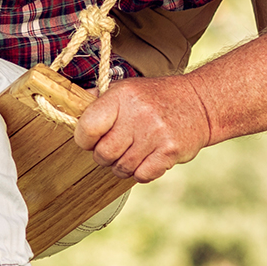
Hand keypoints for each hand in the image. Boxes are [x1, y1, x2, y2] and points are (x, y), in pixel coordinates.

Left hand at [74, 74, 212, 182]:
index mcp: (121, 96)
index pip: (87, 127)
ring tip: (133, 152)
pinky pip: (142, 176)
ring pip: (121, 168)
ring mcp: (156, 133)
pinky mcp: (171, 151)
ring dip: (123, 166)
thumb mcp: (126, 90)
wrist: (200, 103)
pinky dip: (141, 172)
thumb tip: (66, 109)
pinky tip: (147, 158)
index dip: (84, 139)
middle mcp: (138, 113)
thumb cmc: (156, 98)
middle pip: (103, 154)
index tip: (91, 139)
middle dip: (104, 156)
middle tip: (115, 148)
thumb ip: (98, 102)